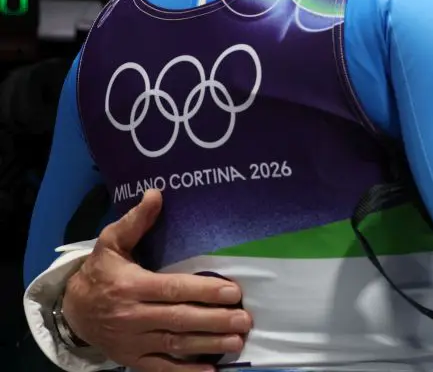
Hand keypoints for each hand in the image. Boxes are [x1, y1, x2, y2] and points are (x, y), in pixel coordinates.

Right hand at [62, 189, 251, 371]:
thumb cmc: (100, 272)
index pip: (171, 290)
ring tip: (237, 341)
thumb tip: (156, 193)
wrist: (72, 311)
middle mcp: (132, 316)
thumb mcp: (111, 243)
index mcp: (130, 287)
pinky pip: (160, 369)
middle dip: (214, 320)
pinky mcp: (133, 359)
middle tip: (245, 319)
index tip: (233, 291)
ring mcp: (133, 341)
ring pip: (174, 345)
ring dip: (208, 345)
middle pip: (179, 320)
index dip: (203, 291)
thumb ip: (135, 222)